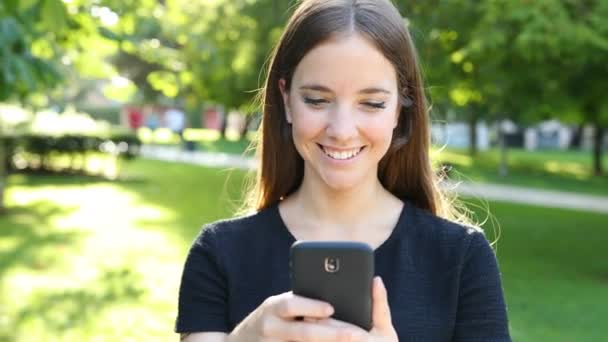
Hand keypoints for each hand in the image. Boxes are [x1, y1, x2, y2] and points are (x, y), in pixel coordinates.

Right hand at [227, 276, 397, 341]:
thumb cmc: (270, 321)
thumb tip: (333, 303)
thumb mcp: (278, 308)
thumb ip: (299, 304)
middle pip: (303, 332)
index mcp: (273, 307)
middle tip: (356, 334)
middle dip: (332, 333)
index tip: (331, 309)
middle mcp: (270, 327)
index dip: (311, 306)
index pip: (291, 304)